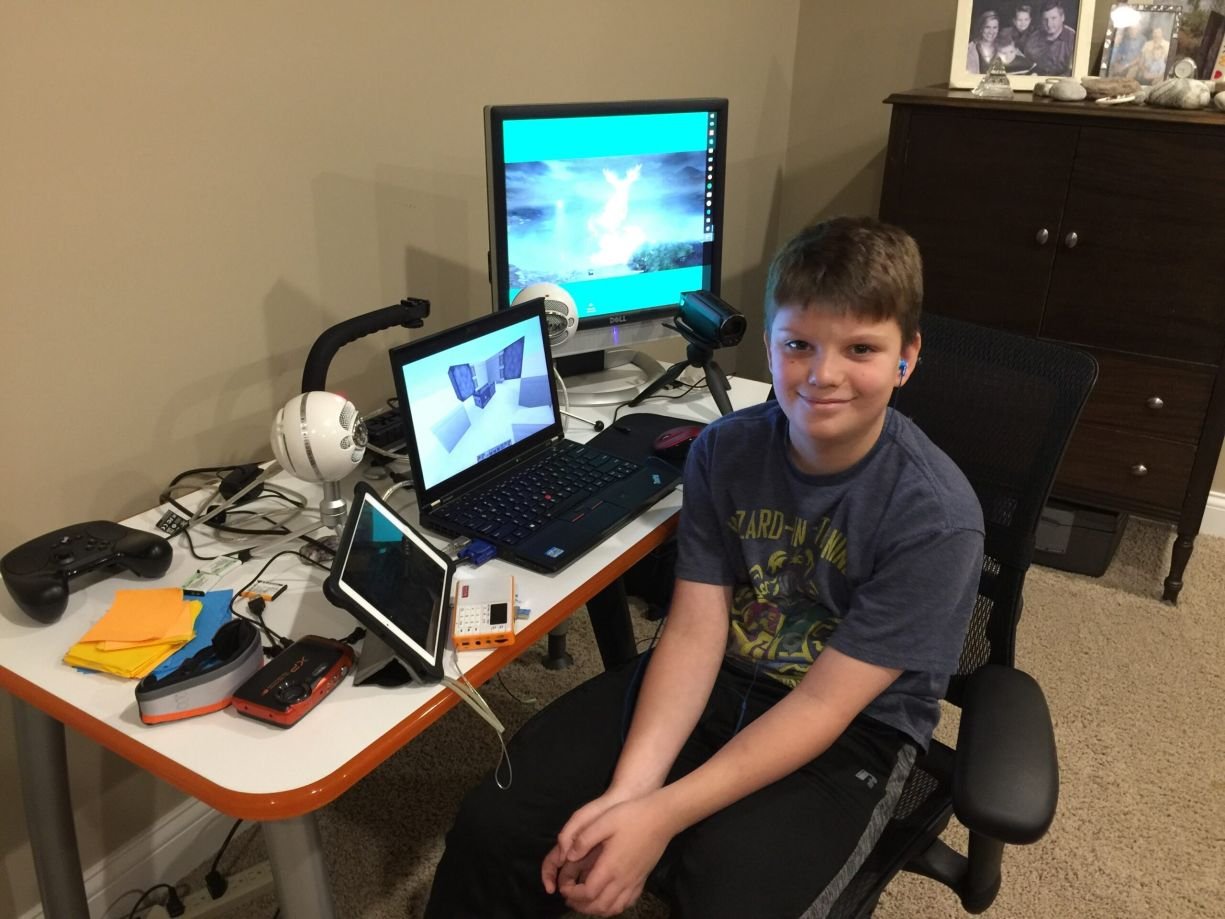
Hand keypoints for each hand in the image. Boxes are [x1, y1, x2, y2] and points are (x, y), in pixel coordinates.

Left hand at [555, 795, 675, 915]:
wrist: (662, 817)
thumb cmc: (632, 816)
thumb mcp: (604, 821)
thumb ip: (583, 839)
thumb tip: (568, 856)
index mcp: (610, 866)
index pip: (587, 893)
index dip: (572, 894)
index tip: (564, 887)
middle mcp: (622, 879)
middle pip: (599, 906)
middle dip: (581, 905)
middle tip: (569, 897)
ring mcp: (634, 882)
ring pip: (613, 908)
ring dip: (596, 909)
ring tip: (585, 901)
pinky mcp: (642, 880)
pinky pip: (627, 903)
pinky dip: (614, 907)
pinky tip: (608, 899)